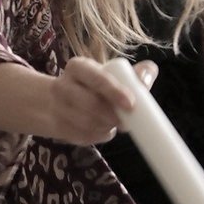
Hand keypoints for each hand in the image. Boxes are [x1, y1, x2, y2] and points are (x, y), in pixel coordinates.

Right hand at [0, 57, 154, 145]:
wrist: (59, 101)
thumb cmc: (95, 87)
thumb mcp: (112, 75)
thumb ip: (135, 74)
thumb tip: (147, 73)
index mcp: (78, 67)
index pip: (96, 78)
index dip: (114, 92)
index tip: (131, 105)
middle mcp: (62, 84)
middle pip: (89, 103)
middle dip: (111, 116)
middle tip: (126, 123)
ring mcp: (56, 107)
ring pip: (85, 123)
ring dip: (105, 127)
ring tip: (114, 124)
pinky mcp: (57, 126)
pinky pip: (81, 136)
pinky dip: (97, 136)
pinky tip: (103, 131)